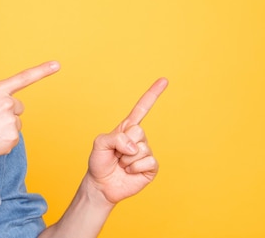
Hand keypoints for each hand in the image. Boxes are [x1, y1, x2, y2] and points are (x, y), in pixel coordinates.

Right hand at [0, 61, 59, 166]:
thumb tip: (12, 105)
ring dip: (5, 127)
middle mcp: (6, 103)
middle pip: (18, 107)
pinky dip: (5, 140)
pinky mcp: (13, 137)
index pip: (23, 78)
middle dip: (8, 113)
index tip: (56, 65)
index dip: (42, 71)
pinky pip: (14, 137)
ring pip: (16, 123)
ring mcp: (11, 120)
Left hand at [87, 78, 167, 204]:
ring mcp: (146, 151)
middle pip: (138, 131)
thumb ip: (114, 138)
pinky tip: (129, 171)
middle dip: (123, 144)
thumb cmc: (100, 162)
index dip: (153, 94)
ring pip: (141, 149)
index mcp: (127, 128)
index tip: (164, 80)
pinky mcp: (151, 167)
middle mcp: (138, 138)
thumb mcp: (100, 144)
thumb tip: (134, 146)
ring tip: (121, 164)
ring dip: (127, 159)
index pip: (142, 108)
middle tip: (117, 154)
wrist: (102, 184)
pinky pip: (148, 162)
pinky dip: (135, 168)